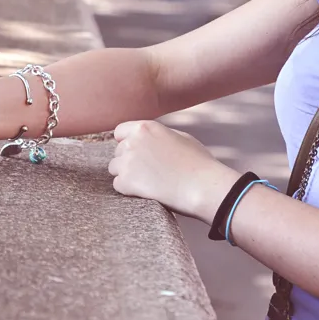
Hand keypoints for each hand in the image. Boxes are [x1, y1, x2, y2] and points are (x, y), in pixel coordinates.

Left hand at [108, 120, 238, 221]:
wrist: (204, 186)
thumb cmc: (199, 163)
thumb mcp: (180, 137)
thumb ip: (159, 135)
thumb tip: (149, 138)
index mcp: (146, 128)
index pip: (120, 132)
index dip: (126, 143)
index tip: (136, 153)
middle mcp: (133, 141)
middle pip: (118, 152)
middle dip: (129, 161)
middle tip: (148, 172)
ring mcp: (128, 161)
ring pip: (114, 168)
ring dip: (126, 175)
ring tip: (148, 183)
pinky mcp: (126, 181)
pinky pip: (118, 185)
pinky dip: (129, 190)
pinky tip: (146, 191)